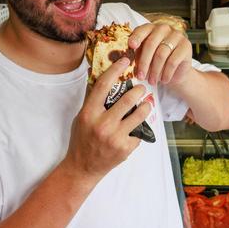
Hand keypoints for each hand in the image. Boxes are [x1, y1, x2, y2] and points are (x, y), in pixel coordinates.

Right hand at [64, 57, 150, 179]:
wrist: (83, 167)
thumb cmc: (82, 139)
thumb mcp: (82, 117)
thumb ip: (93, 101)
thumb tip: (103, 78)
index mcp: (89, 113)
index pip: (103, 85)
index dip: (115, 70)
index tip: (125, 60)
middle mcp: (103, 124)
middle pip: (128, 99)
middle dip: (139, 90)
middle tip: (142, 88)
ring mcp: (115, 137)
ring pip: (140, 114)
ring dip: (146, 106)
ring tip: (146, 104)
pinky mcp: (125, 148)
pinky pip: (139, 132)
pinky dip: (139, 128)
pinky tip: (135, 128)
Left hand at [128, 23, 191, 85]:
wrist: (176, 72)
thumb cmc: (156, 63)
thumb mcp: (144, 58)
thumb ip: (136, 54)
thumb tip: (125, 60)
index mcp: (151, 28)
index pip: (142, 30)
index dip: (136, 37)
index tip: (131, 46)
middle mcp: (164, 29)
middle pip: (151, 44)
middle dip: (144, 62)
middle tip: (140, 76)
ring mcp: (177, 36)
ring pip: (161, 54)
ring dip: (155, 71)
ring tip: (151, 81)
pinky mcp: (186, 46)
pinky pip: (173, 61)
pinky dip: (166, 73)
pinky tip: (163, 80)